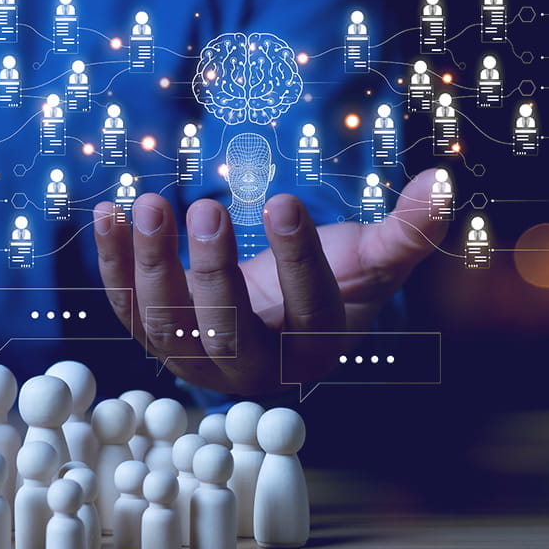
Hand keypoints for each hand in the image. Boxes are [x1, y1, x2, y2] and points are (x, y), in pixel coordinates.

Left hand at [91, 169, 449, 395]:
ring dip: (152, 263)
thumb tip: (440, 184)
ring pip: (165, 321)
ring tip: (149, 204)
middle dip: (214, 271)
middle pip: (226, 328)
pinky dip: (113, 261)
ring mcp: (193, 357)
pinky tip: (108, 212)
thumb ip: (405, 232)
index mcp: (313, 347)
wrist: (278, 323)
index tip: (284, 201)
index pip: (307, 307)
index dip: (297, 259)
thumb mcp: (370, 262)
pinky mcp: (154, 336)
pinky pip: (126, 303)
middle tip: (207, 207)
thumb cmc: (331, 287)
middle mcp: (250, 364)